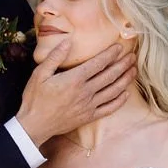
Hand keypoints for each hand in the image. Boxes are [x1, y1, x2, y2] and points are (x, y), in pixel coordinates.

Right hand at [15, 39, 136, 147]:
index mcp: (74, 79)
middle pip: (110, 76)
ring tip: (133, 71)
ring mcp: (89, 106)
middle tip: (133, 56)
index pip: (98, 63)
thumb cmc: (35, 99)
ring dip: (125, 80)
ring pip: (113, 91)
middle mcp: (85, 92)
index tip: (119, 46)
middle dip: (123, 64)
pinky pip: (109, 109)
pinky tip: (126, 94)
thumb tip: (68, 42)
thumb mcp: (39, 74)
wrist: (34, 126)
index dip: (110, 54)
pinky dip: (119, 101)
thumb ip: (55, 57)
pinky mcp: (88, 117)